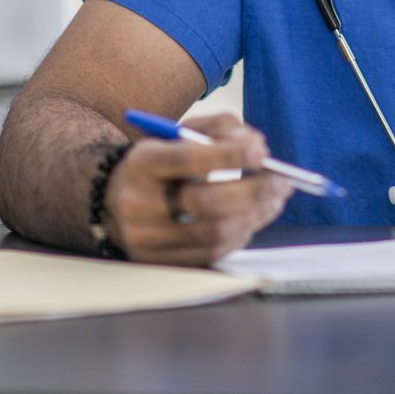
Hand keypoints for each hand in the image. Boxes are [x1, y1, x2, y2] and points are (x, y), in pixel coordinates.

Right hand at [107, 113, 291, 265]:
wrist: (112, 201)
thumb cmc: (159, 162)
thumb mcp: (177, 134)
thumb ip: (220, 130)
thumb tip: (258, 148)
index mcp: (142, 164)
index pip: (186, 159)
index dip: (228, 156)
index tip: (261, 153)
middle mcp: (139, 204)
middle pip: (205, 202)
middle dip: (253, 192)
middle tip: (282, 182)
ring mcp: (148, 240)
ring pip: (214, 233)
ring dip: (254, 215)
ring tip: (274, 199)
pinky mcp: (161, 262)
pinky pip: (212, 253)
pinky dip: (241, 234)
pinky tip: (253, 217)